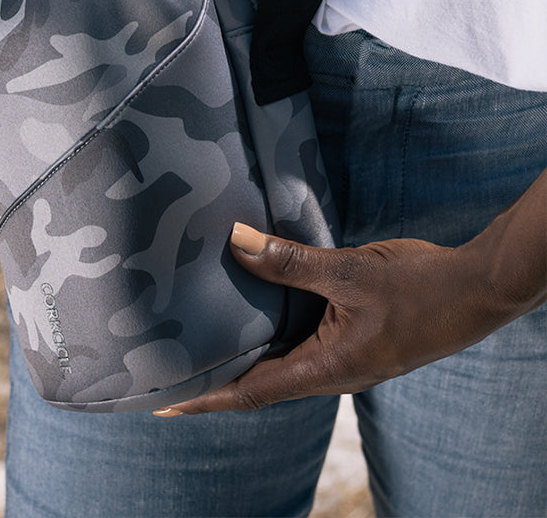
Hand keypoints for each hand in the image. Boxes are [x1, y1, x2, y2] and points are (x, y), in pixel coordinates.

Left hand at [156, 191, 544, 414]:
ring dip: (244, 353)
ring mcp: (344, 356)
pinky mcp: (354, 338)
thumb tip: (236, 240)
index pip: (252, 391)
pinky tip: (256, 304)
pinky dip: (273, 329)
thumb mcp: (351, 272)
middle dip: (217, 378)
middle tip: (171, 366)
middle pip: (261, 382)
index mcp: (328, 368)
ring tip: (201, 338)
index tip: (165, 403)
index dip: (206, 397)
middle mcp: (331, 370)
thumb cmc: (420, 287)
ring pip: (281, 360)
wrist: (478, 290)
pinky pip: (303, 340)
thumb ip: (291, 261)